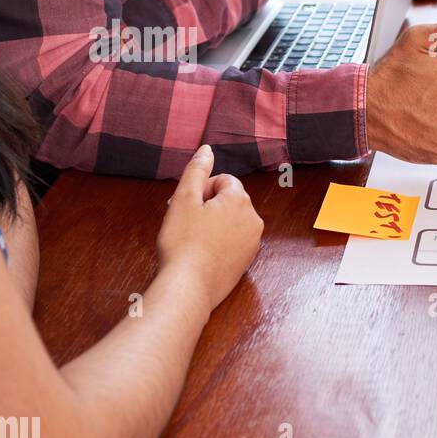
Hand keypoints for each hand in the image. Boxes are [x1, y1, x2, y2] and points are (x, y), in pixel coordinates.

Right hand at [157, 145, 262, 310]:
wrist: (189, 287)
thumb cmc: (183, 242)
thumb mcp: (184, 199)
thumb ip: (196, 171)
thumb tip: (207, 149)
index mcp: (241, 201)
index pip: (224, 181)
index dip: (201, 189)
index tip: (185, 205)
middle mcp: (254, 220)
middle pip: (229, 201)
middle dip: (206, 206)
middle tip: (183, 221)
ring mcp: (253, 243)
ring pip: (230, 222)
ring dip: (211, 224)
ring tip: (191, 238)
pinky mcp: (247, 262)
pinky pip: (232, 242)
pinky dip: (217, 242)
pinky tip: (200, 253)